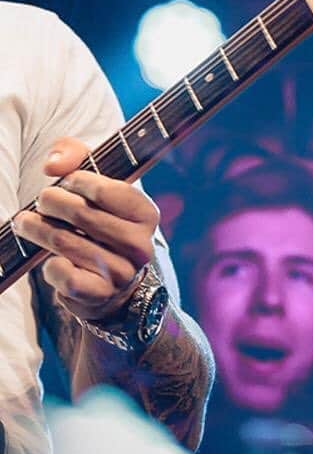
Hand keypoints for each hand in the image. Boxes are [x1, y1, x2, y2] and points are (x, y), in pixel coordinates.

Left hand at [14, 137, 159, 322]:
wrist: (115, 285)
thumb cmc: (101, 224)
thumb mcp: (97, 187)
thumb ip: (77, 158)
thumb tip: (52, 165)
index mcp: (146, 214)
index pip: (109, 190)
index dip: (78, 181)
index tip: (64, 181)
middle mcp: (140, 244)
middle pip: (83, 215)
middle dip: (52, 203)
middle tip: (41, 200)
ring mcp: (122, 272)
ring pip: (68, 244)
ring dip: (38, 230)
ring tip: (24, 222)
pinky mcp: (101, 295)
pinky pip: (66, 276)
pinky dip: (51, 267)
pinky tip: (50, 260)